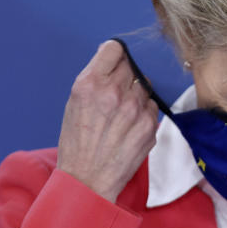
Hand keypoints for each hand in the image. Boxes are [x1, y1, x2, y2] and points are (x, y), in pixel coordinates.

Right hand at [57, 40, 158, 202]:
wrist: (88, 178)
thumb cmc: (77, 142)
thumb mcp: (75, 103)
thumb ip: (95, 79)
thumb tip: (113, 59)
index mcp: (90, 84)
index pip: (114, 49)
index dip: (115, 55)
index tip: (114, 62)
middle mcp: (114, 93)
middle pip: (131, 67)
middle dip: (124, 77)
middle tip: (115, 94)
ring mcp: (135, 109)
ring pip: (144, 85)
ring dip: (136, 93)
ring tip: (121, 112)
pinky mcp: (150, 124)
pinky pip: (152, 106)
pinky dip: (144, 111)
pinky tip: (130, 125)